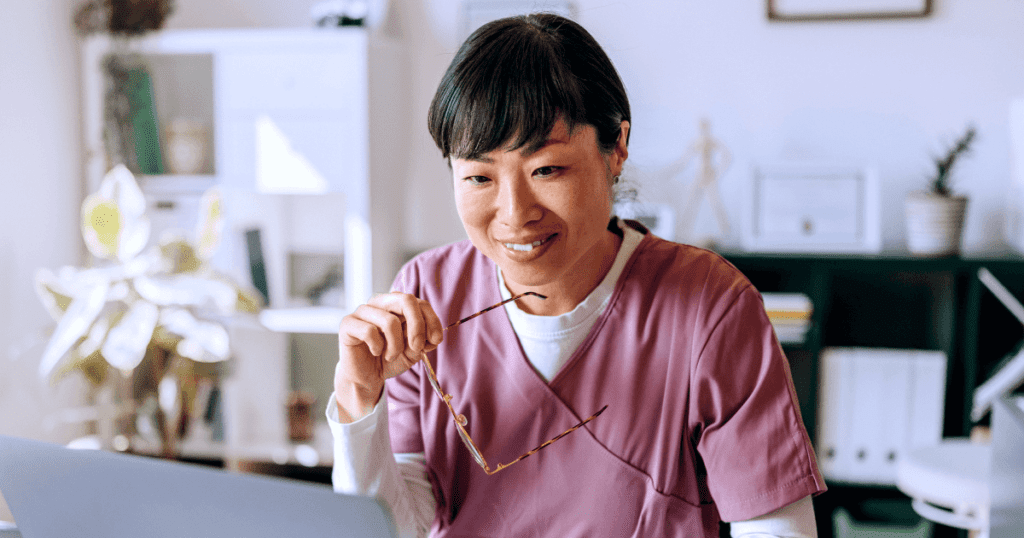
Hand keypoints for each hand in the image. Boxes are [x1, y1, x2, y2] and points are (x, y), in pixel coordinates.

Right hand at [334, 292, 443, 421]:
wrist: (366, 377)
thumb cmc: (390, 359)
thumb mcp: (413, 351)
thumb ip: (424, 340)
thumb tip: (432, 336)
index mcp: (397, 304)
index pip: (420, 303)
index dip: (432, 321)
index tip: (435, 341)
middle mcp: (380, 302)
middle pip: (406, 300)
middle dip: (418, 326)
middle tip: (417, 347)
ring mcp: (363, 311)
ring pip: (390, 321)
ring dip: (396, 345)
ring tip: (391, 355)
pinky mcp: (348, 323)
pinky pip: (369, 331)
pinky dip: (377, 347)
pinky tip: (375, 352)